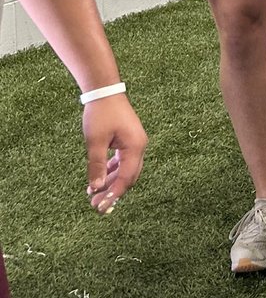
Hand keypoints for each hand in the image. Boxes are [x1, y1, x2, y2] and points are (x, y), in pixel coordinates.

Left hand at [83, 96, 146, 213]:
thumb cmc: (101, 113)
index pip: (126, 178)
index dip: (113, 194)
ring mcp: (135, 143)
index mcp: (135, 146)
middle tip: (95, 204)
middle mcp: (139, 146)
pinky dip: (112, 171)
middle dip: (113, 191)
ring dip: (111, 181)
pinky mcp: (128, 140)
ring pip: (126, 170)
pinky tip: (100, 178)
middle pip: (129, 176)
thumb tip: (97, 187)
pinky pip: (123, 161)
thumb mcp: (95, 142)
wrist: (105, 91)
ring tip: (93, 192)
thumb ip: (97, 166)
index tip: (100, 206)